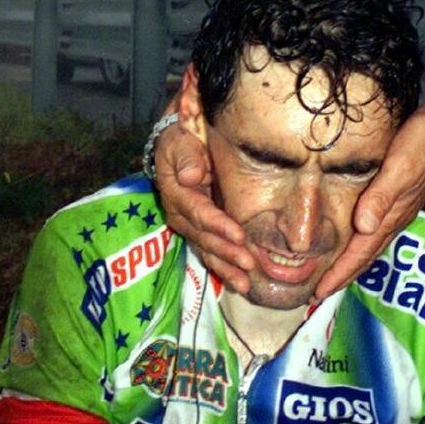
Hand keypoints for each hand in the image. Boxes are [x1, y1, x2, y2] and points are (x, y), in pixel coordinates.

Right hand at [153, 118, 253, 292]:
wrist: (177, 145)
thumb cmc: (182, 140)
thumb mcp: (180, 140)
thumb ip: (186, 155)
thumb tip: (192, 177)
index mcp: (176, 192)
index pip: (198, 212)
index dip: (217, 225)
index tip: (239, 234)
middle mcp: (179, 214)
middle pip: (204, 237)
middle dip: (226, 252)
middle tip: (249, 265)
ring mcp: (188, 226)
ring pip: (207, 250)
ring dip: (226, 268)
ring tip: (245, 284)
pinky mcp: (198, 232)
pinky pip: (210, 253)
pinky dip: (224, 269)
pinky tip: (241, 283)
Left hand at [313, 101, 424, 299]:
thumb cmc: (423, 144)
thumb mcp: (401, 167)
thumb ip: (381, 196)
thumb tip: (363, 227)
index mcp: (392, 215)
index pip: (360, 253)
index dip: (340, 274)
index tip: (319, 293)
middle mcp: (396, 218)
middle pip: (366, 256)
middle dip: (344, 276)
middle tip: (320, 293)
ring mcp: (400, 209)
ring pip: (372, 245)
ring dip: (353, 262)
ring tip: (335, 274)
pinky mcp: (401, 198)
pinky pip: (377, 230)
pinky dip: (362, 242)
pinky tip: (357, 237)